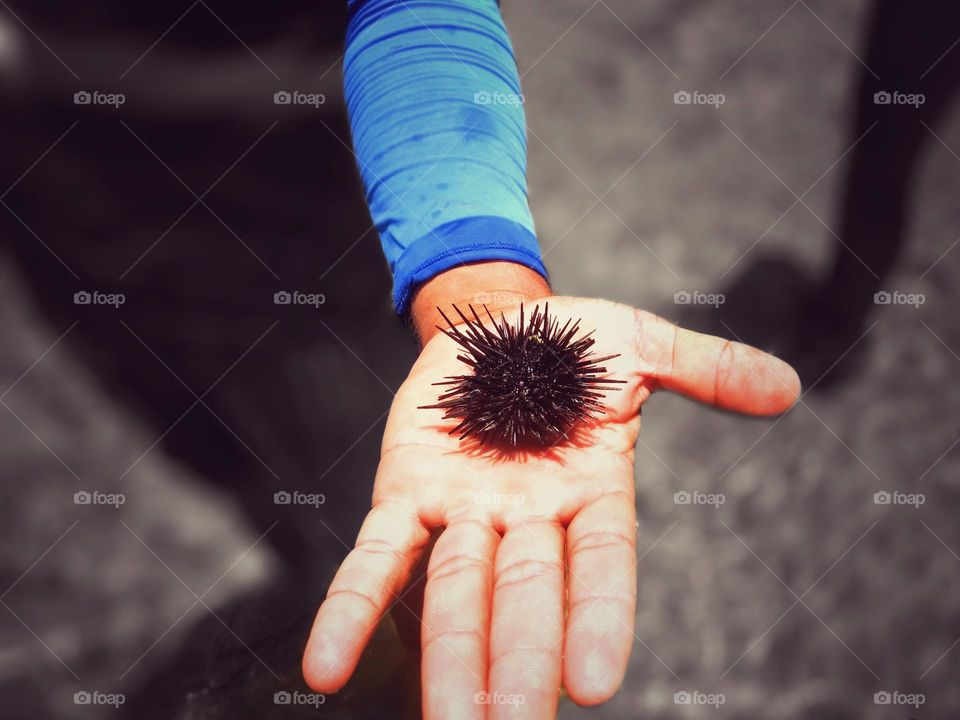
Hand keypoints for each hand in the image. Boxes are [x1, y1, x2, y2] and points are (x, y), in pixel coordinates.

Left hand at [302, 279, 798, 717]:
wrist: (493, 322)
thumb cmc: (573, 342)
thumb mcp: (640, 344)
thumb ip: (706, 369)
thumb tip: (788, 389)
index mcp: (591, 493)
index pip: (602, 567)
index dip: (599, 619)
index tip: (594, 682)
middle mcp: (528, 518)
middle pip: (526, 600)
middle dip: (520, 665)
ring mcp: (464, 513)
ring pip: (454, 595)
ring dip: (447, 662)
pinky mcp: (407, 494)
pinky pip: (378, 558)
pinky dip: (353, 608)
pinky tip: (324, 668)